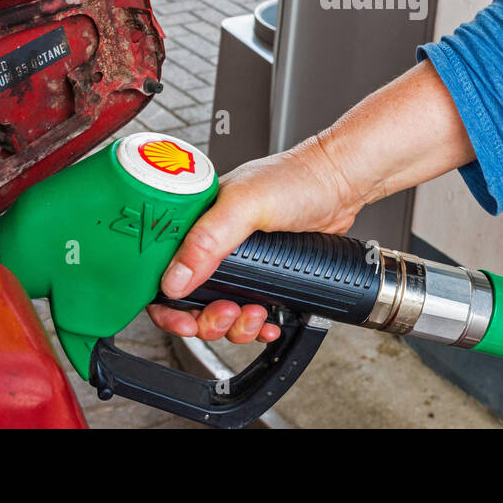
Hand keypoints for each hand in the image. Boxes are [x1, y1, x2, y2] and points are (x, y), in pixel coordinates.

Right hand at [146, 134, 365, 342]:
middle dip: (205, 319)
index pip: (161, 268)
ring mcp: (240, 259)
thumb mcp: (247, 204)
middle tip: (227, 314)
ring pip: (218, 309)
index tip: (184, 318)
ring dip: (233, 325)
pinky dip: (255, 324)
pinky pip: (248, 310)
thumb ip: (208, 240)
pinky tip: (268, 321)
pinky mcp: (265, 272)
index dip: (165, 302)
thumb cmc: (298, 177)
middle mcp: (212, 240)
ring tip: (255, 315)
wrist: (342, 182)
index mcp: (196, 220)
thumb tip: (175, 280)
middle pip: (188, 299)